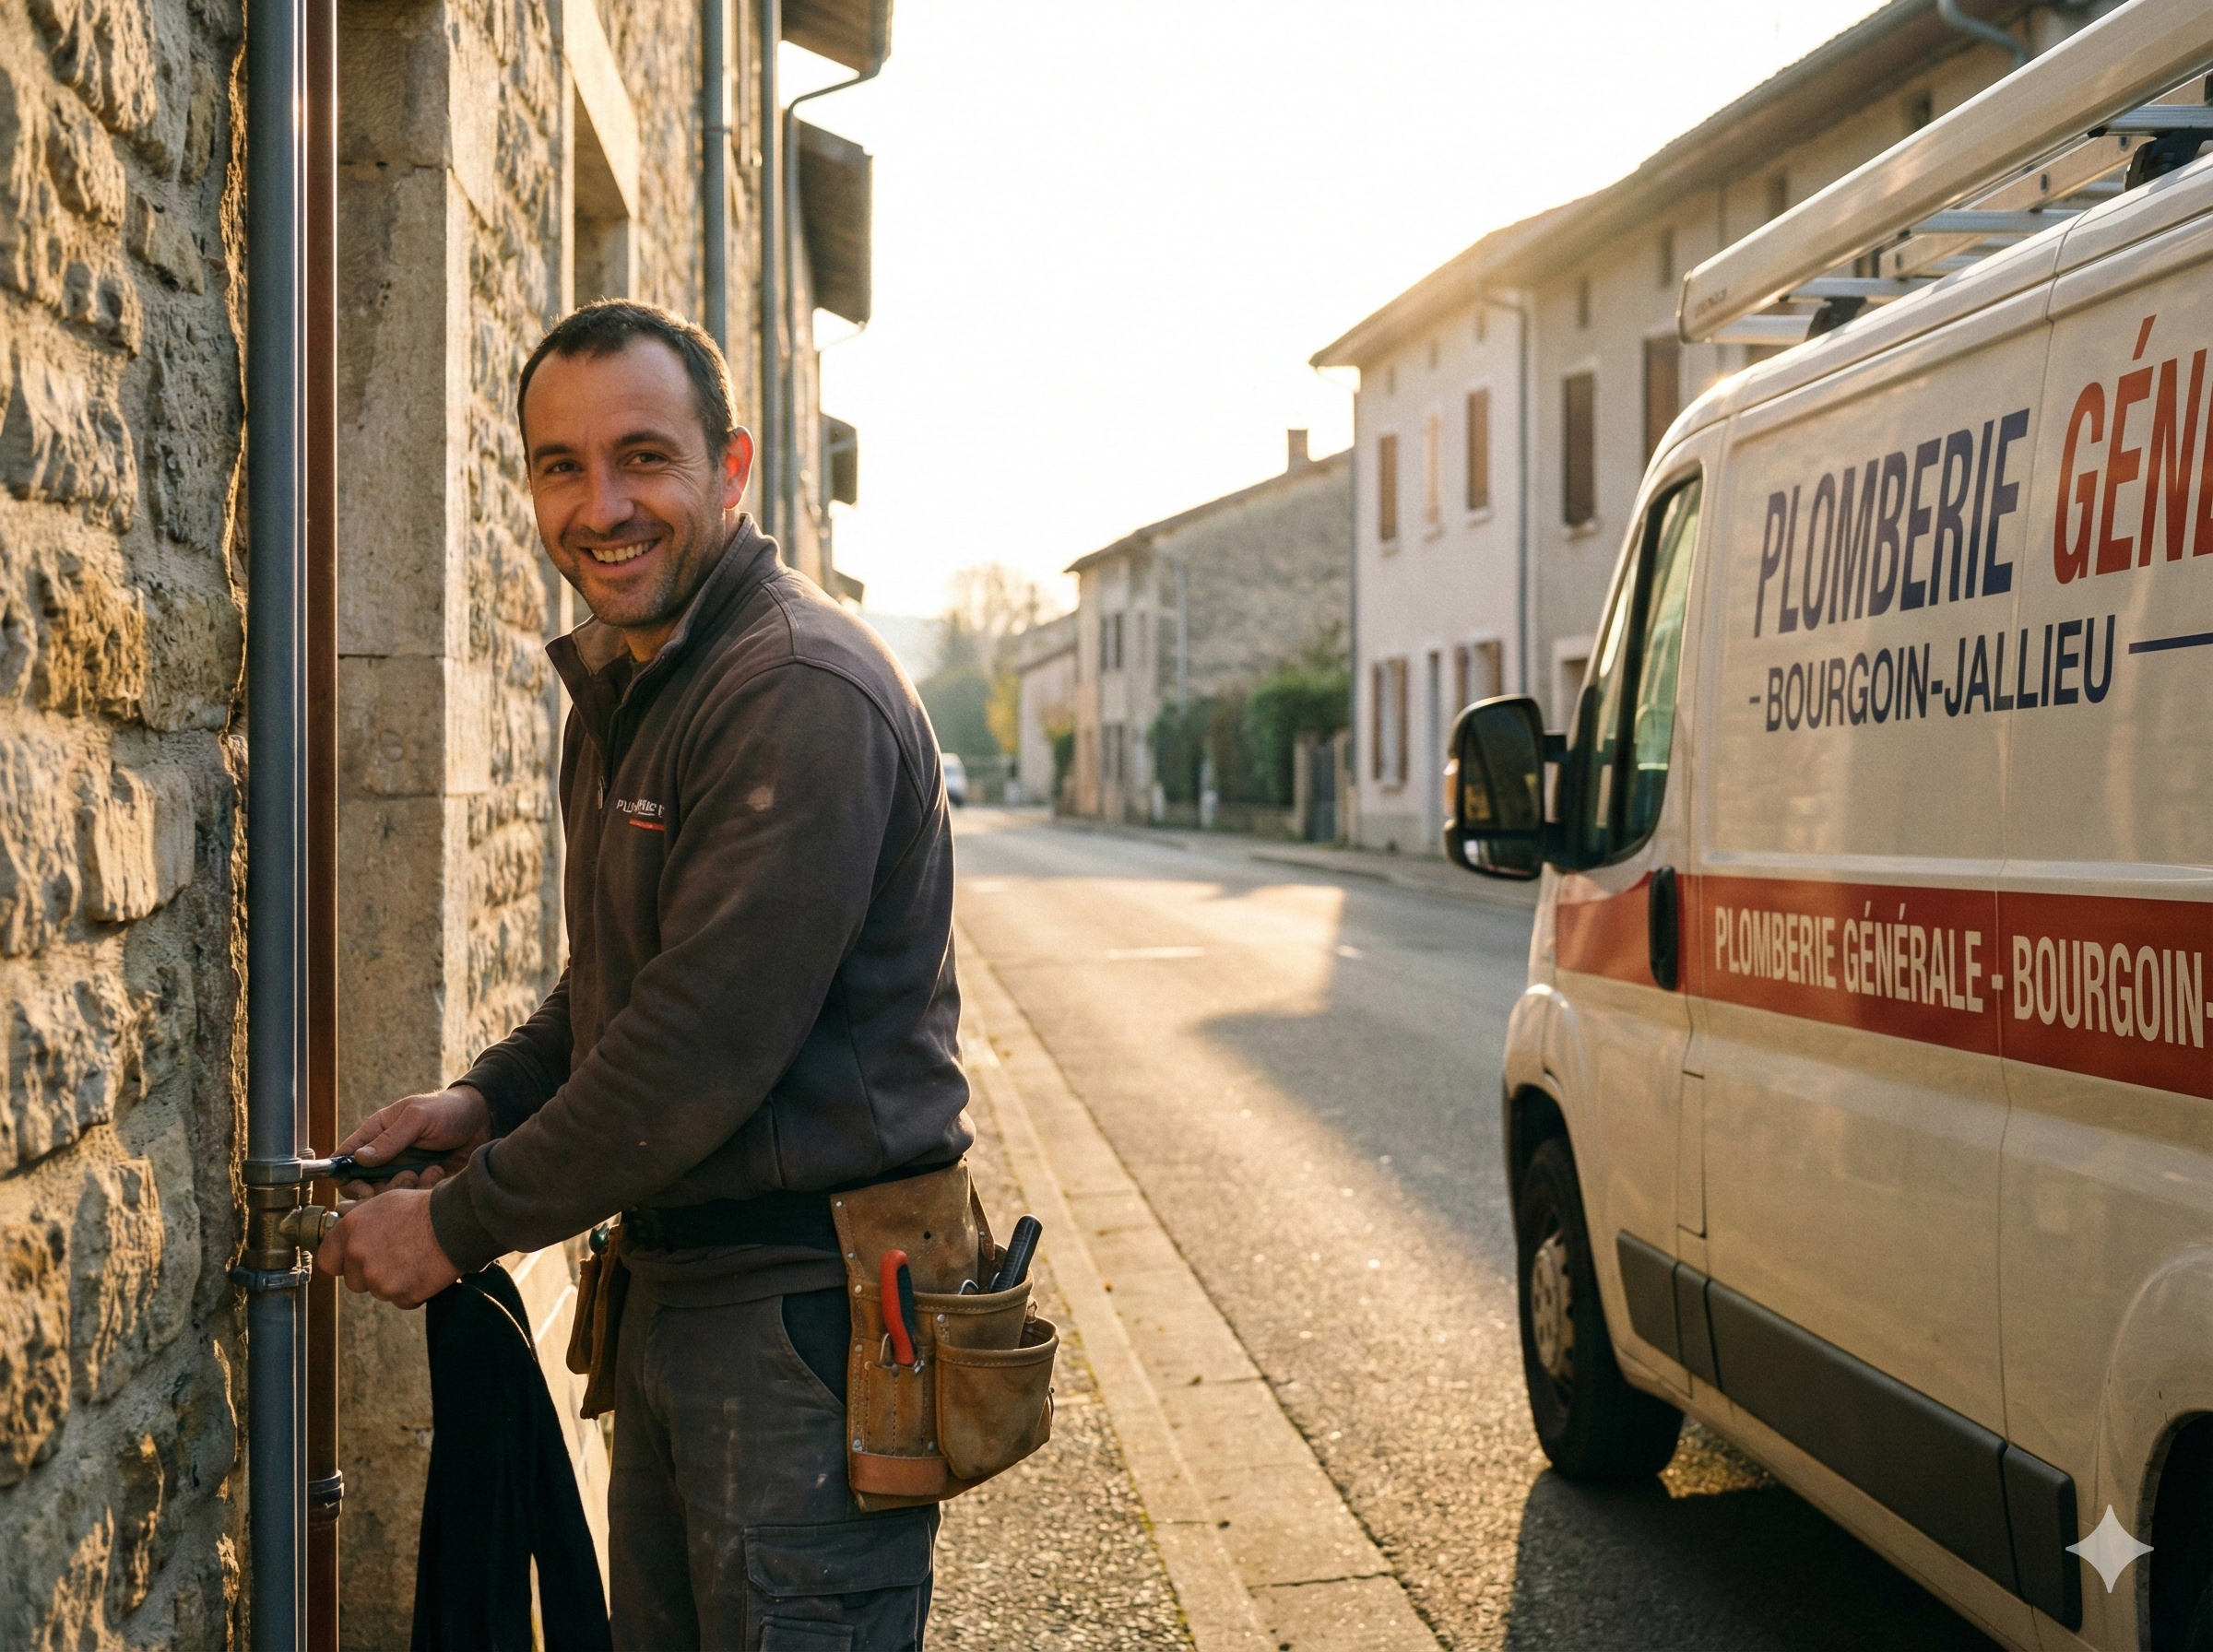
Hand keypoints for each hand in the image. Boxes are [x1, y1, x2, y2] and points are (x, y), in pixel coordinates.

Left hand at [315, 1189, 459, 1307]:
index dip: (341, 1262)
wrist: (456, 1221)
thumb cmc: (423, 1208)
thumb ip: (358, 1219)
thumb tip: (342, 1219)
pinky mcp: (402, 1295)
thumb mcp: (385, 1202)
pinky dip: (412, 1291)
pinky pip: (401, 1300)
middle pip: (354, 1281)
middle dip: (370, 1274)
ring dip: (393, 1282)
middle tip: (395, 1256)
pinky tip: (424, 1270)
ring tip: (414, 1259)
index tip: (352, 1260)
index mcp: (350, 1231)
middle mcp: (359, 1257)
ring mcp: (379, 1279)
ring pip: (378, 1291)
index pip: (327, 1260)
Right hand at [336, 1084, 489, 1200]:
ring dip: (403, 1190)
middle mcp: (384, 1156)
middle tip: (402, 1182)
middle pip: (361, 1186)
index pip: (345, 1159)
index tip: (363, 1188)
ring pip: (385, 1196)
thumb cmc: (447, 1110)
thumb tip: (360, 1158)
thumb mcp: (418, 1118)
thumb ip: (391, 1138)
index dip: (345, 1177)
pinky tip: (438, 1174)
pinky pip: (410, 1198)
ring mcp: (401, 1171)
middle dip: (377, 1191)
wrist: (484, 1120)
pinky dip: (421, 1191)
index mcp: (375, 1134)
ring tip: (428, 1172)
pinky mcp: (420, 1183)